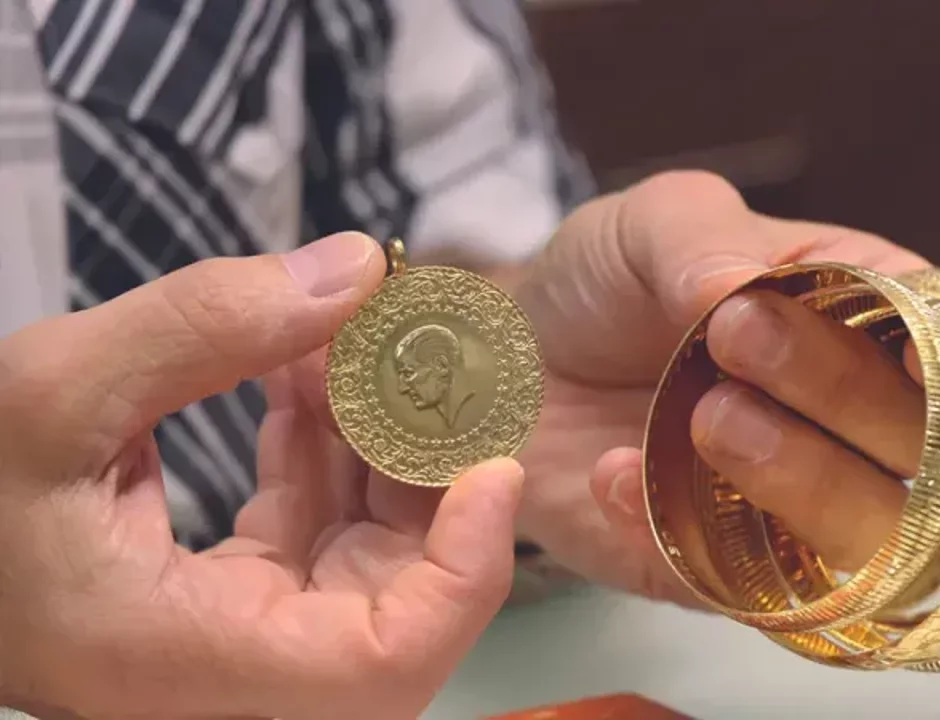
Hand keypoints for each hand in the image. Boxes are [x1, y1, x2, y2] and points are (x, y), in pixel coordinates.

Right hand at [0, 233, 523, 719]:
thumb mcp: (56, 393)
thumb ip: (206, 327)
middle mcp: (237, 673)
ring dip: (378, 436)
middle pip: (401, 593)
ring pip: (368, 548)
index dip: (466, 569)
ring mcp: (243, 634)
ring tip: (356, 333)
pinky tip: (309, 361)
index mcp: (191, 663)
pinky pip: (319, 523)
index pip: (386, 663)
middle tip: (425, 358)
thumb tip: (359, 268)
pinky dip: (328, 443)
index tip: (491, 464)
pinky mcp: (236, 594)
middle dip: (427, 467)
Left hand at [511, 171, 939, 603]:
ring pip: (865, 540)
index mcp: (869, 321)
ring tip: (705, 418)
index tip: (909, 352)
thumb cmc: (606, 280)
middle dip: (843, 393)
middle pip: (925, 447)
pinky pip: (738, 586)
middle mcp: (854, 425)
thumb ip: (701, 239)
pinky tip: (616, 474)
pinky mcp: (720, 571)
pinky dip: (677, 531)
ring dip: (800, 480)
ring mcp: (794, 507)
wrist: (506, 360)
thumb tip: (747, 288)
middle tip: (736, 334)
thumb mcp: (650, 222)